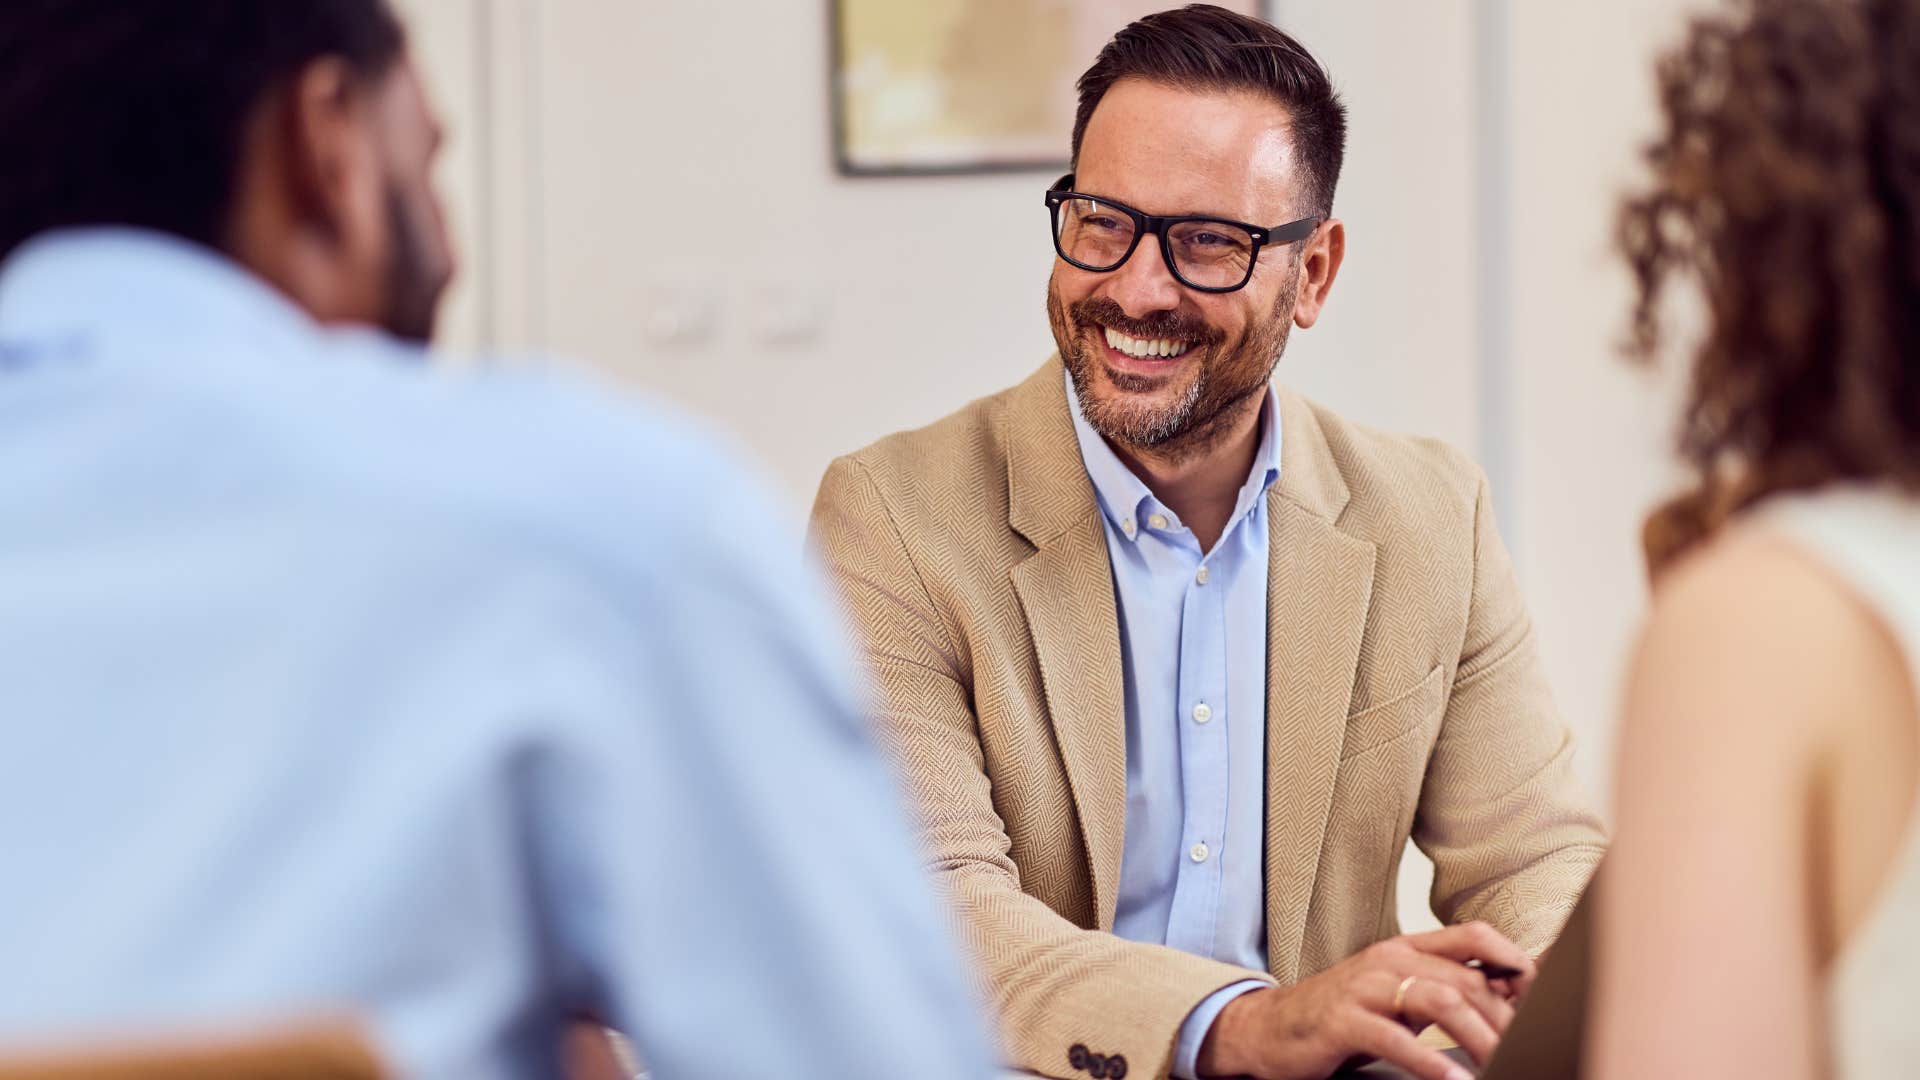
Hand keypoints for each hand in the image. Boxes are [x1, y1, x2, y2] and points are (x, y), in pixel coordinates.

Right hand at [1195, 922, 1535, 1079]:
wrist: (1267, 1029)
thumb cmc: (1340, 1017)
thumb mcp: (1394, 996)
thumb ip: (1440, 991)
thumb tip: (1503, 1002)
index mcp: (1404, 948)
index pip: (1474, 937)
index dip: (1515, 960)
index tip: (1543, 994)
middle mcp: (1387, 960)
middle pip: (1465, 978)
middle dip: (1505, 1017)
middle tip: (1529, 1047)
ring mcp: (1364, 988)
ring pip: (1439, 1000)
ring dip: (1479, 1036)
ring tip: (1501, 1063)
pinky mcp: (1343, 1020)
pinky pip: (1395, 1038)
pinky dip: (1430, 1062)